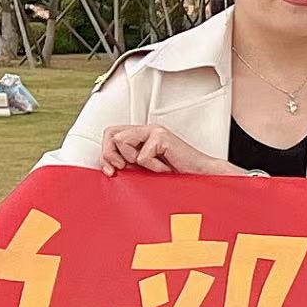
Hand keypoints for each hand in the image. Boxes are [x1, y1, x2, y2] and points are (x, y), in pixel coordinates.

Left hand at [99, 122, 225, 174]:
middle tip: (123, 168)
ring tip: (151, 166)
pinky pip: (142, 156)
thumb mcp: (144, 170)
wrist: (200, 177)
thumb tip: (108, 165)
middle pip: (111, 133)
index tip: (112, 170)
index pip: (111, 134)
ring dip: (133, 160)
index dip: (106, 152)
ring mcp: (154, 131)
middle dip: (110, 154)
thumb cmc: (176, 176)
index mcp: (140, 136)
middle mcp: (146, 130)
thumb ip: (128, 163)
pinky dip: (152, 167)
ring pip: (121, 141)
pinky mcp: (162, 137)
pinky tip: (165, 168)